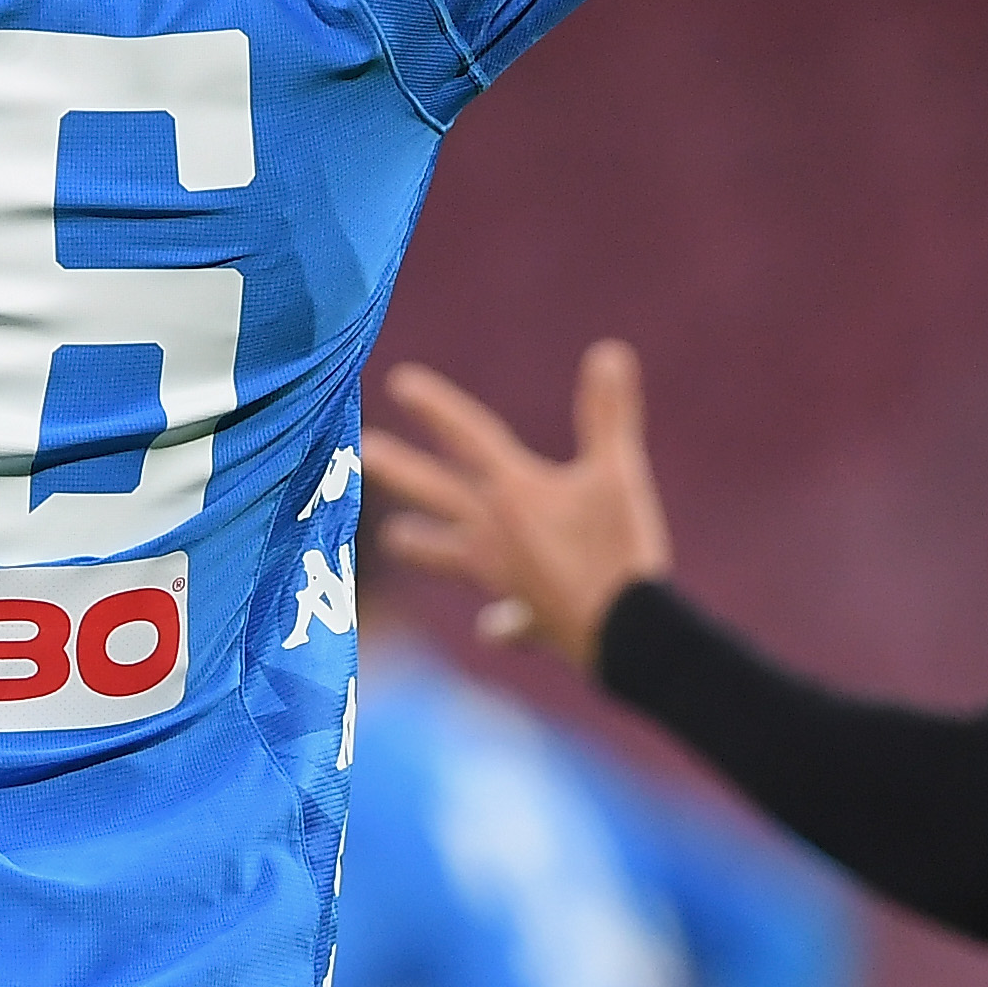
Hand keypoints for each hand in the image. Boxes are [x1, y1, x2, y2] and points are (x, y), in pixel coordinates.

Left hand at [365, 343, 674, 671]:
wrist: (628, 635)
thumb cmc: (620, 550)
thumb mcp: (619, 475)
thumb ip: (608, 415)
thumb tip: (609, 351)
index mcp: (515, 493)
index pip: (468, 438)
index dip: (436, 407)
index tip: (399, 383)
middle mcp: (496, 533)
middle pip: (437, 493)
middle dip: (400, 470)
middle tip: (360, 454)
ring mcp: (504, 577)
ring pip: (451, 556)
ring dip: (424, 545)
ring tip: (393, 539)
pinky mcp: (527, 618)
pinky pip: (507, 619)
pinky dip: (502, 622)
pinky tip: (493, 627)